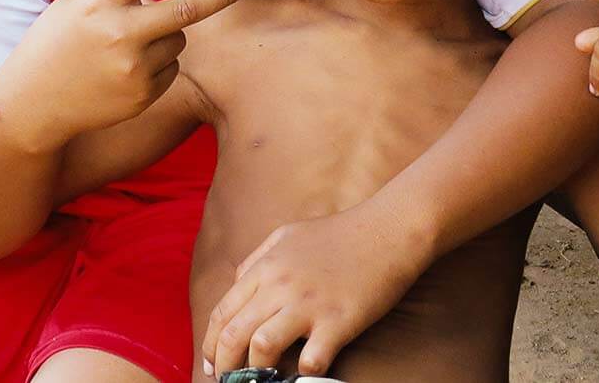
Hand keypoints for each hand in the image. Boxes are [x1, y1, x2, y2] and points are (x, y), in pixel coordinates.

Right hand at [0, 0, 254, 149]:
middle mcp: (120, 34)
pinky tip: (121, 74)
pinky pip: (170, 68)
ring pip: (178, 39)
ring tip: (123, 49)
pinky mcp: (143, 95)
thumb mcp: (70, 8)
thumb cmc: (50, 47)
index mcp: (100, 3)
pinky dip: (156, 65)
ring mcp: (134, 68)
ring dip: (165, 36)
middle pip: (187, 8)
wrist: (30, 108)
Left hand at [201, 202, 426, 377]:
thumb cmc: (339, 234)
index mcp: (266, 266)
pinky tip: (306, 368)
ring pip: (262, 347)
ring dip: (256, 370)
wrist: (387, 230)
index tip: (212, 362)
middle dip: (224, 364)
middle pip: (234, 333)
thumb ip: (258, 259)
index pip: (223, 311)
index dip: (211, 342)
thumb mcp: (287, 235)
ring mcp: (309, 304)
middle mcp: (281, 285)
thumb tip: (237, 284)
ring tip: (262, 378)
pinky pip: (311, 359)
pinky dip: (304, 372)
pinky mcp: (338, 321)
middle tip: (227, 379)